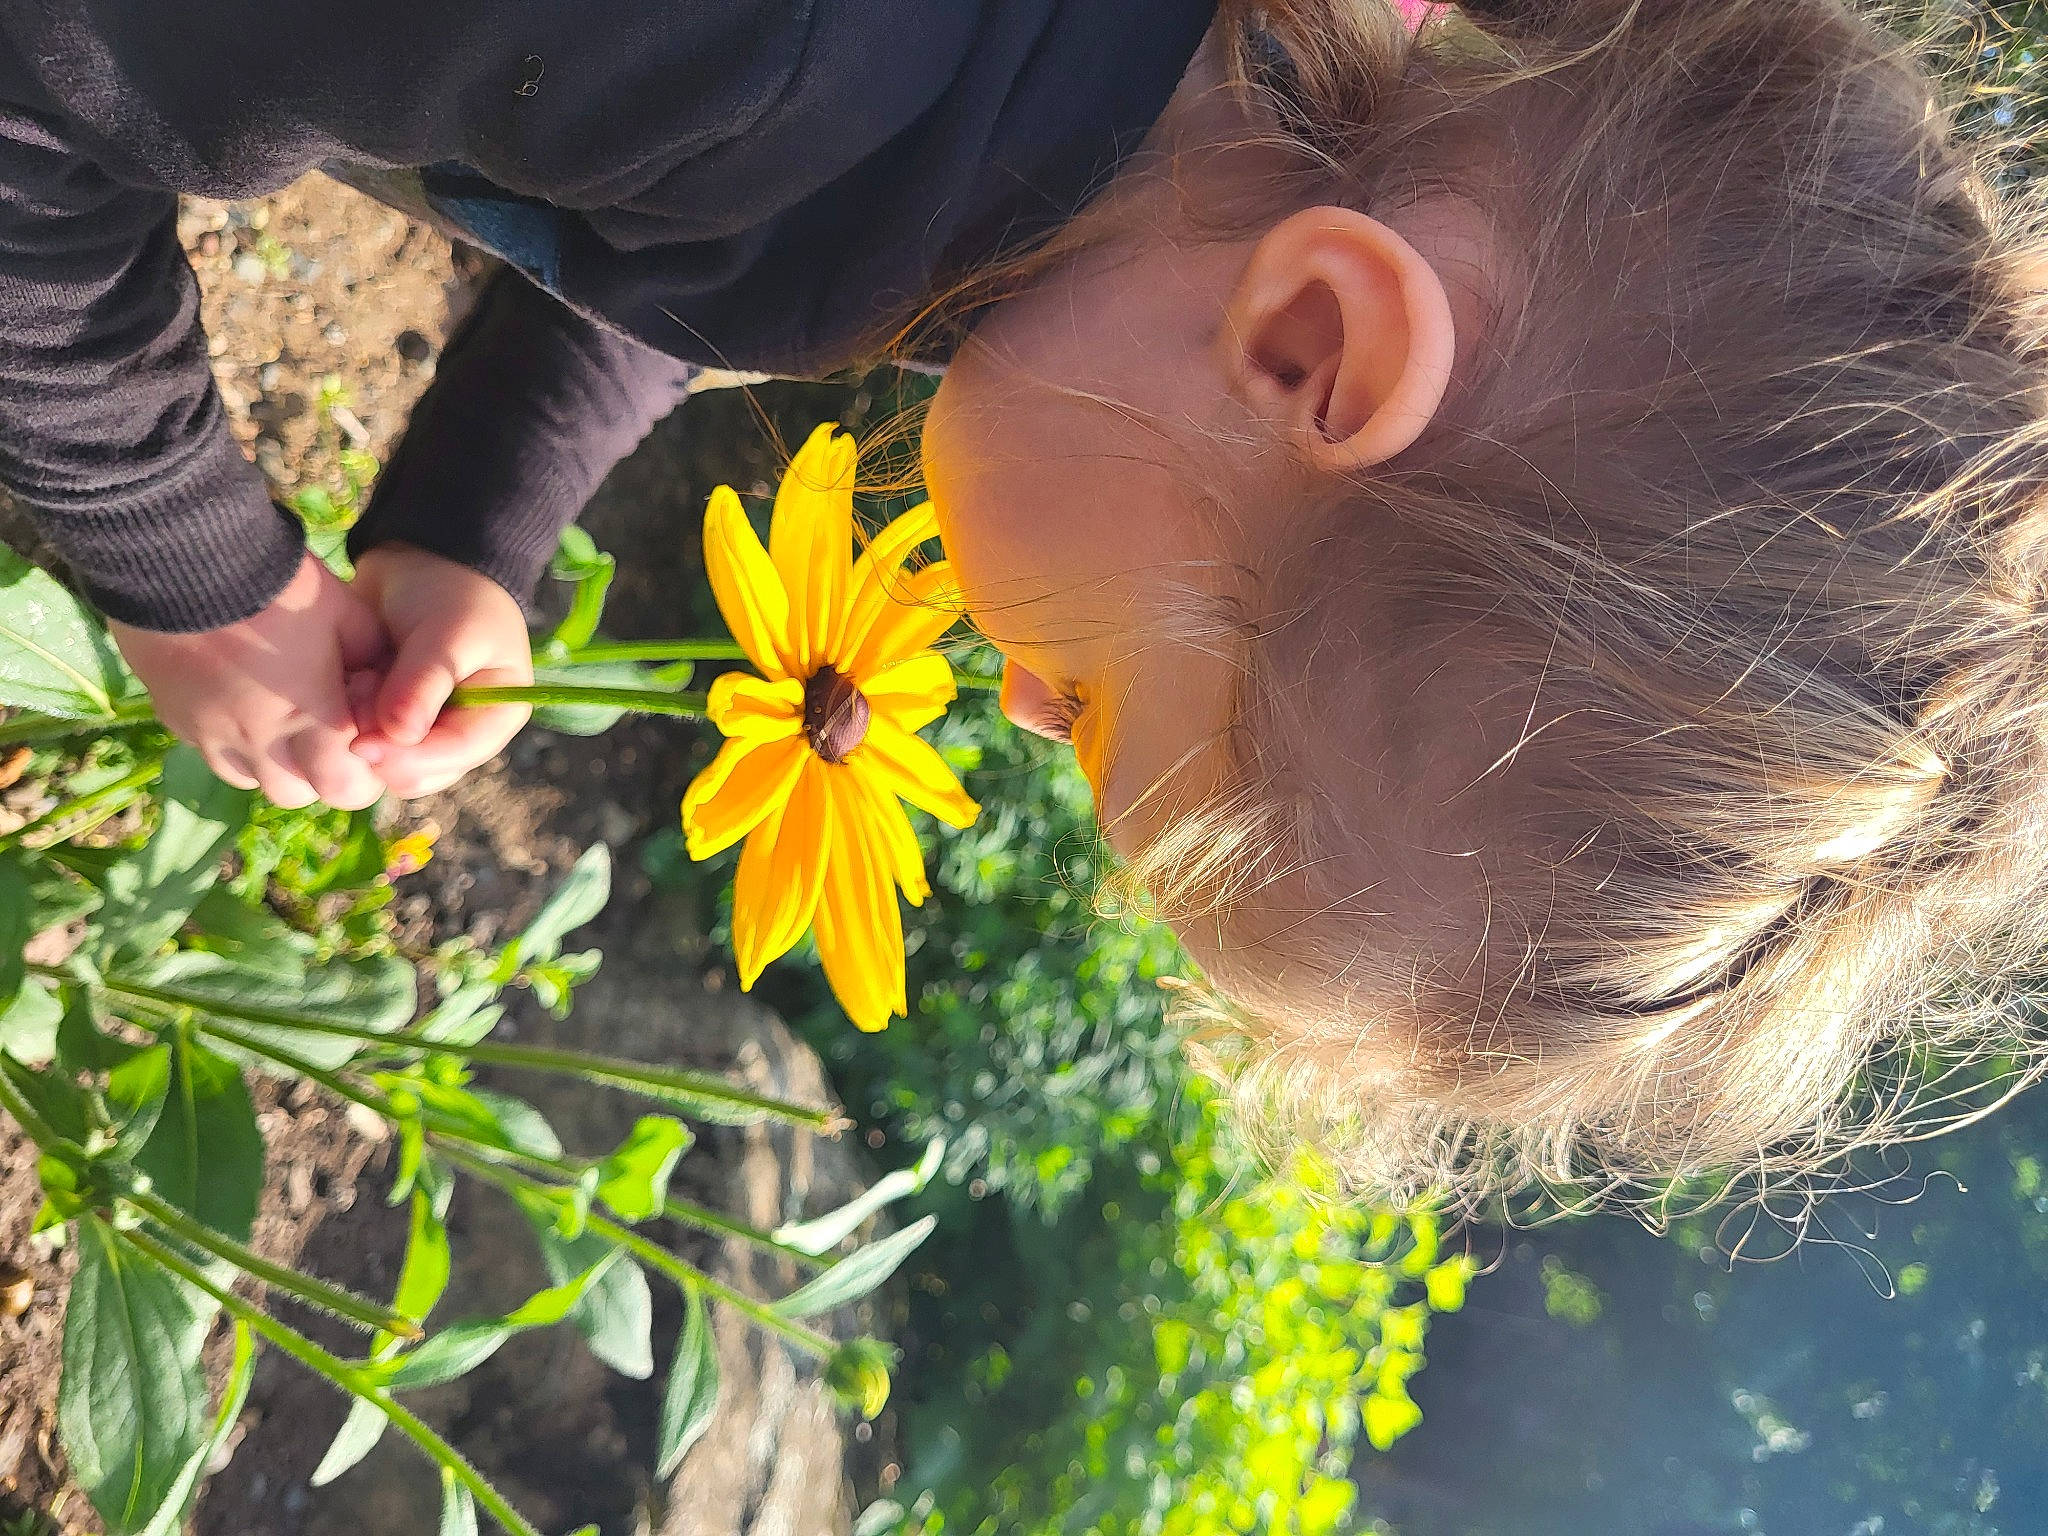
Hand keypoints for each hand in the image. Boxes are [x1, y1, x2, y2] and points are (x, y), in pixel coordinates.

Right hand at [111, 551, 387, 809]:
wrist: (177, 555)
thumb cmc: (276, 581)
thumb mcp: (345, 612)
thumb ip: (373, 656)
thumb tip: (383, 679)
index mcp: (308, 719)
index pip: (347, 789)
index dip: (364, 769)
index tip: (362, 728)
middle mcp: (255, 740)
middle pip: (298, 793)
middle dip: (320, 770)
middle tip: (327, 724)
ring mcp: (207, 733)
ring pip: (250, 779)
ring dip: (274, 761)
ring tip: (283, 712)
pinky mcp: (173, 716)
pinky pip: (211, 750)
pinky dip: (233, 741)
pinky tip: (241, 698)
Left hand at [347, 544, 531, 797]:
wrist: (419, 559)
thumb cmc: (451, 592)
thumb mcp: (448, 631)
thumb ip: (423, 683)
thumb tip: (399, 736)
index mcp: (496, 715)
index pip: (455, 756)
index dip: (409, 757)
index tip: (360, 743)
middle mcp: (464, 732)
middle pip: (422, 773)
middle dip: (384, 748)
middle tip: (356, 702)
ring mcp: (427, 730)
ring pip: (391, 766)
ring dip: (365, 737)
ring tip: (354, 688)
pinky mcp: (395, 722)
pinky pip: (371, 745)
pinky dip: (353, 725)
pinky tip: (346, 690)